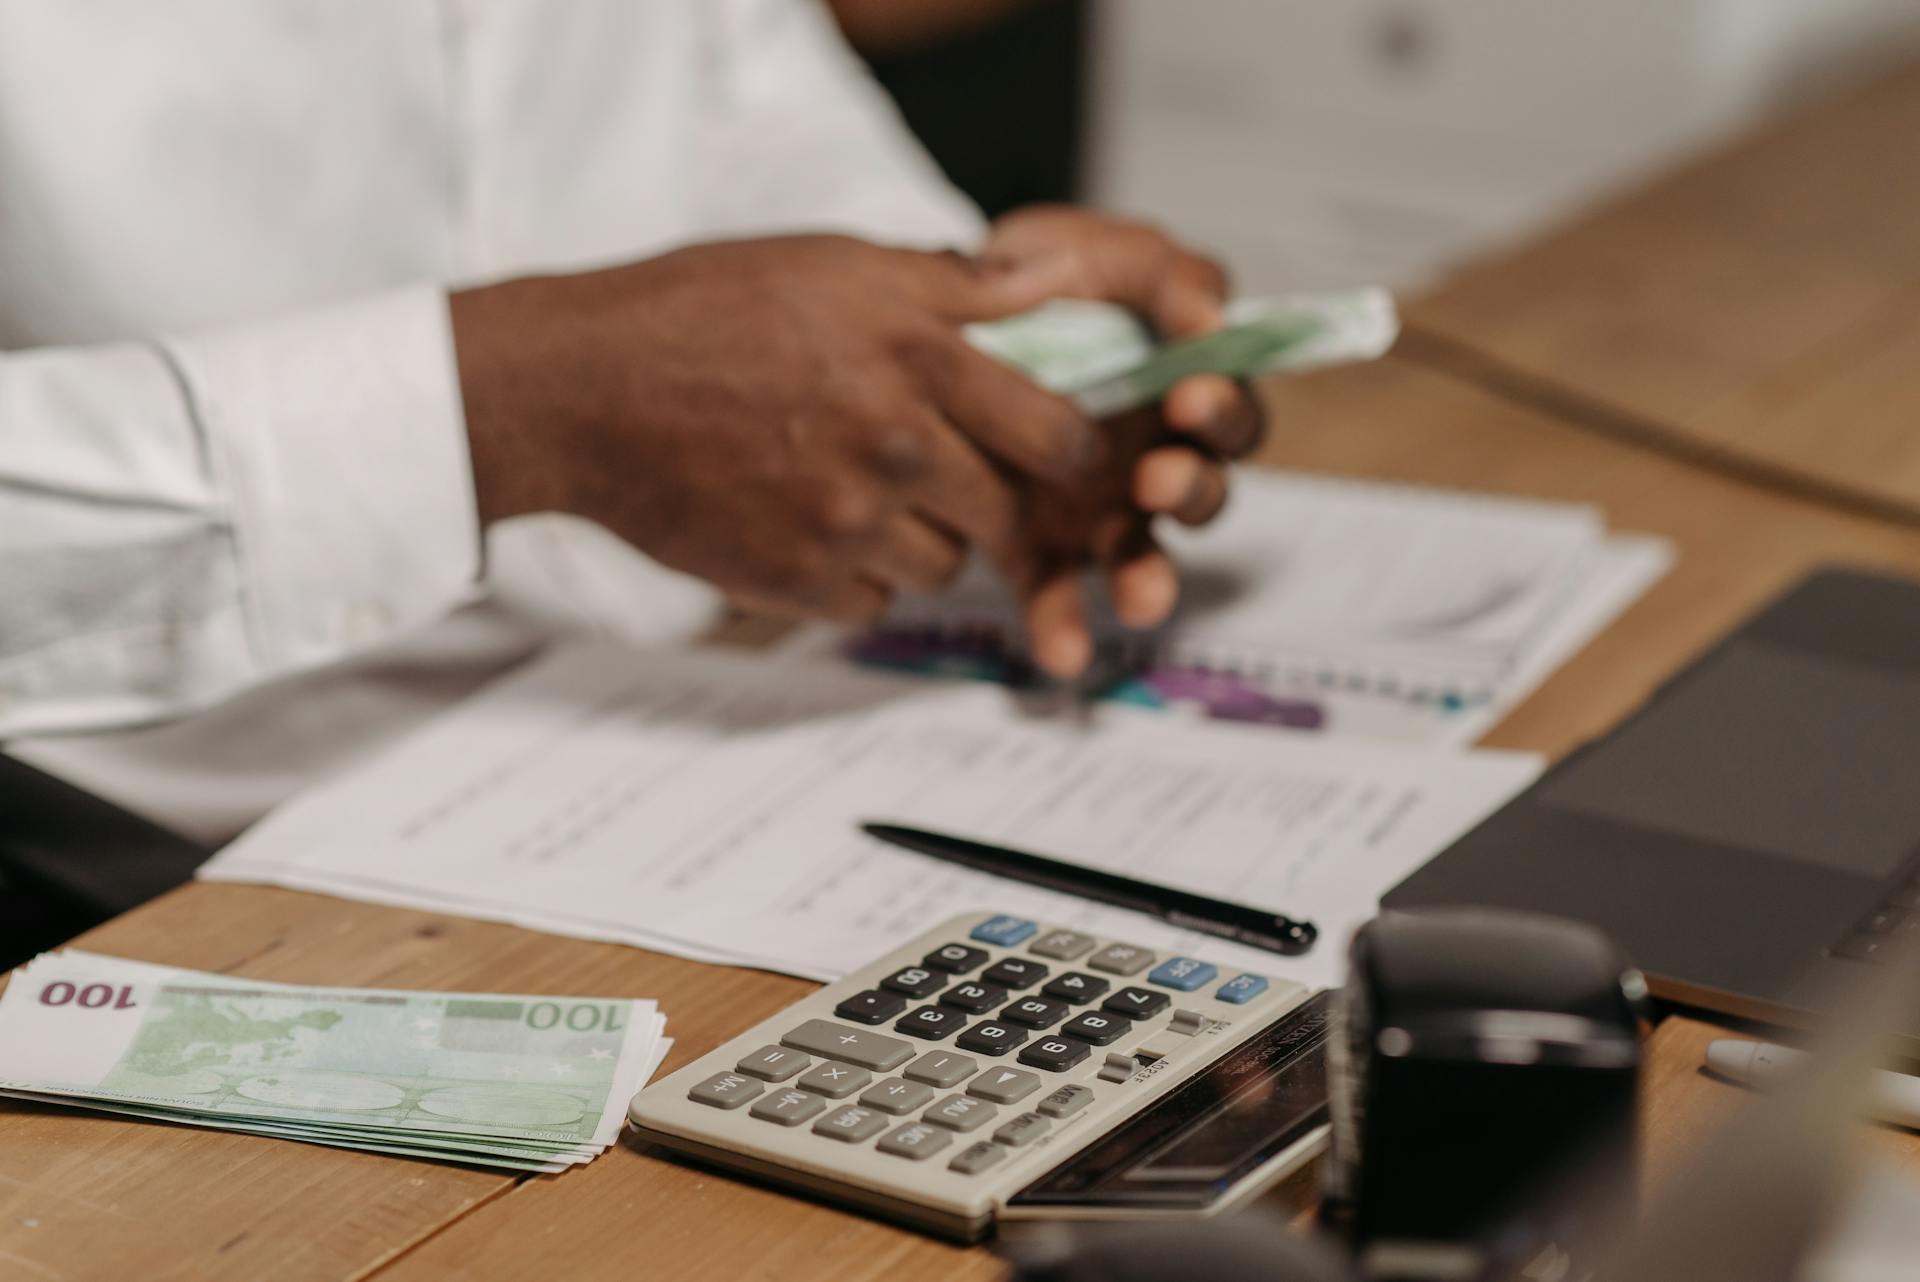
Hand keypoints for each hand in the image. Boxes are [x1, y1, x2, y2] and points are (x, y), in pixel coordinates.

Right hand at [450, 235, 1102, 622]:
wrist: (581, 390)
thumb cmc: (700, 311)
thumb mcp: (833, 264)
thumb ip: (948, 289)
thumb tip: (1042, 289)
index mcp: (919, 358)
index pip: (1057, 435)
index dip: (1067, 452)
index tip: (1053, 455)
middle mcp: (896, 445)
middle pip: (1007, 511)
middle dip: (990, 499)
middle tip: (946, 477)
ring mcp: (847, 523)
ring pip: (944, 566)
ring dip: (921, 540)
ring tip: (856, 492)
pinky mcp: (798, 582)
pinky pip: (874, 604)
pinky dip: (855, 579)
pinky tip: (808, 527)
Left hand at [981, 207, 1268, 675]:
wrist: (926, 324)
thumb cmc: (1032, 284)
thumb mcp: (1095, 251)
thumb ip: (1160, 271)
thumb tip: (1213, 315)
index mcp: (1179, 389)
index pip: (1231, 412)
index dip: (1224, 410)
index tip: (1192, 398)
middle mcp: (1152, 456)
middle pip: (1202, 491)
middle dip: (1189, 489)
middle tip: (1155, 478)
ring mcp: (1100, 508)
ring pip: (1144, 554)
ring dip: (1149, 577)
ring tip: (1137, 595)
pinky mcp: (1041, 545)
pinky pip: (1060, 595)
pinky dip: (1064, 627)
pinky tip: (1061, 653)